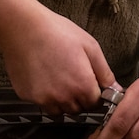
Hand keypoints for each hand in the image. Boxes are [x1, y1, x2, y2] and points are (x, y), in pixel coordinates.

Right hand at [0, 0, 115, 114]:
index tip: (91, 84)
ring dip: (63, 101)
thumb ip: (104, 72)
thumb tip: (115, 89)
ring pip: (60, 110)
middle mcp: (63, 97)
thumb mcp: (90, 46)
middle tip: (74, 77)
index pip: (96, 104)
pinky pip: (42, 104)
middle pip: (78, 109)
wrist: (23, 28)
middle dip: (80, 98)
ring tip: (60, 78)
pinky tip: (45, 77)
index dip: (95, 94)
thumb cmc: (58, 32)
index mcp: (82, 85)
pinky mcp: (28, 97)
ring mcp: (44, 99)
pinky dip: (46, 97)